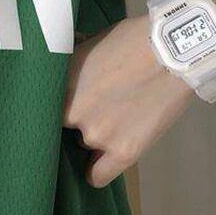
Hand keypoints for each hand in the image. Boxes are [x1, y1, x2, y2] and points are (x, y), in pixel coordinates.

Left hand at [64, 15, 193, 187]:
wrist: (176, 51)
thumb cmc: (137, 38)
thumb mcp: (93, 42)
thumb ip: (74, 64)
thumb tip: (63, 68)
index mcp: (61, 81)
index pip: (40, 108)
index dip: (53, 108)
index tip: (62, 108)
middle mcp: (72, 112)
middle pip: (63, 128)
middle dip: (78, 120)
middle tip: (99, 108)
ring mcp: (97, 134)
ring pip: (85, 146)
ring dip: (97, 136)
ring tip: (121, 118)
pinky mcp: (123, 151)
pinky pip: (97, 176)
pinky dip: (98, 170)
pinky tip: (104, 160)